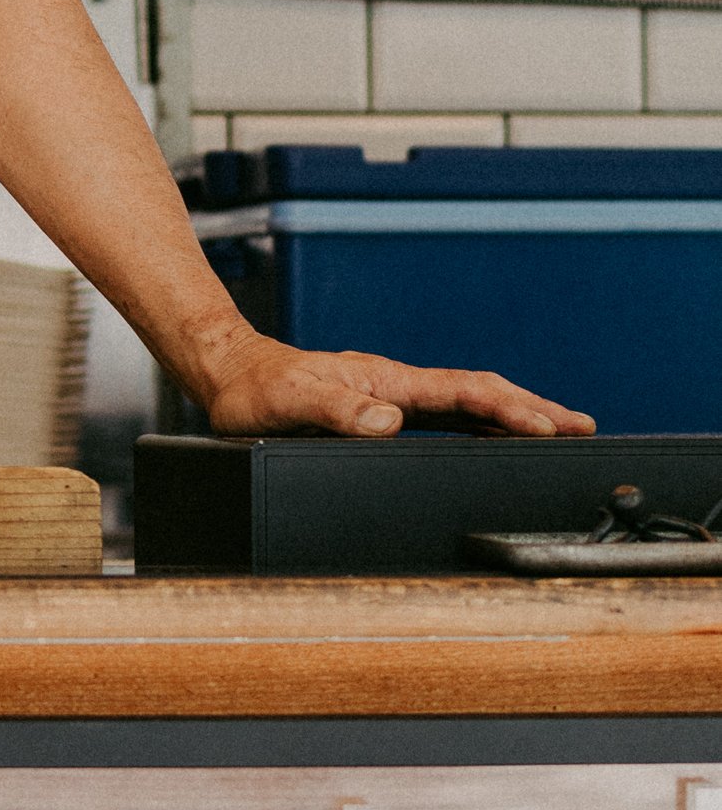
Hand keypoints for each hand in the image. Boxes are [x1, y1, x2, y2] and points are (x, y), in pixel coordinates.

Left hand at [193, 333, 593, 440]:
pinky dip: (480, 421)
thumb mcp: (290, 403)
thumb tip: (389, 422)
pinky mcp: (379, 406)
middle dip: (532, 408)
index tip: (548, 427)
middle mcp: (394, 385)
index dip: (508, 409)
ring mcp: (390, 394)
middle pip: (479, 392)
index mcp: (385, 381)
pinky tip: (493, 435)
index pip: (463, 393)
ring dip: (513, 413)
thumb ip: (337, 411)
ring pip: (467, 401)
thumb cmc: (252, 391)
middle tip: (582, 426)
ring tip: (558, 430)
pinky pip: (444, 413)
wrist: (227, 374)